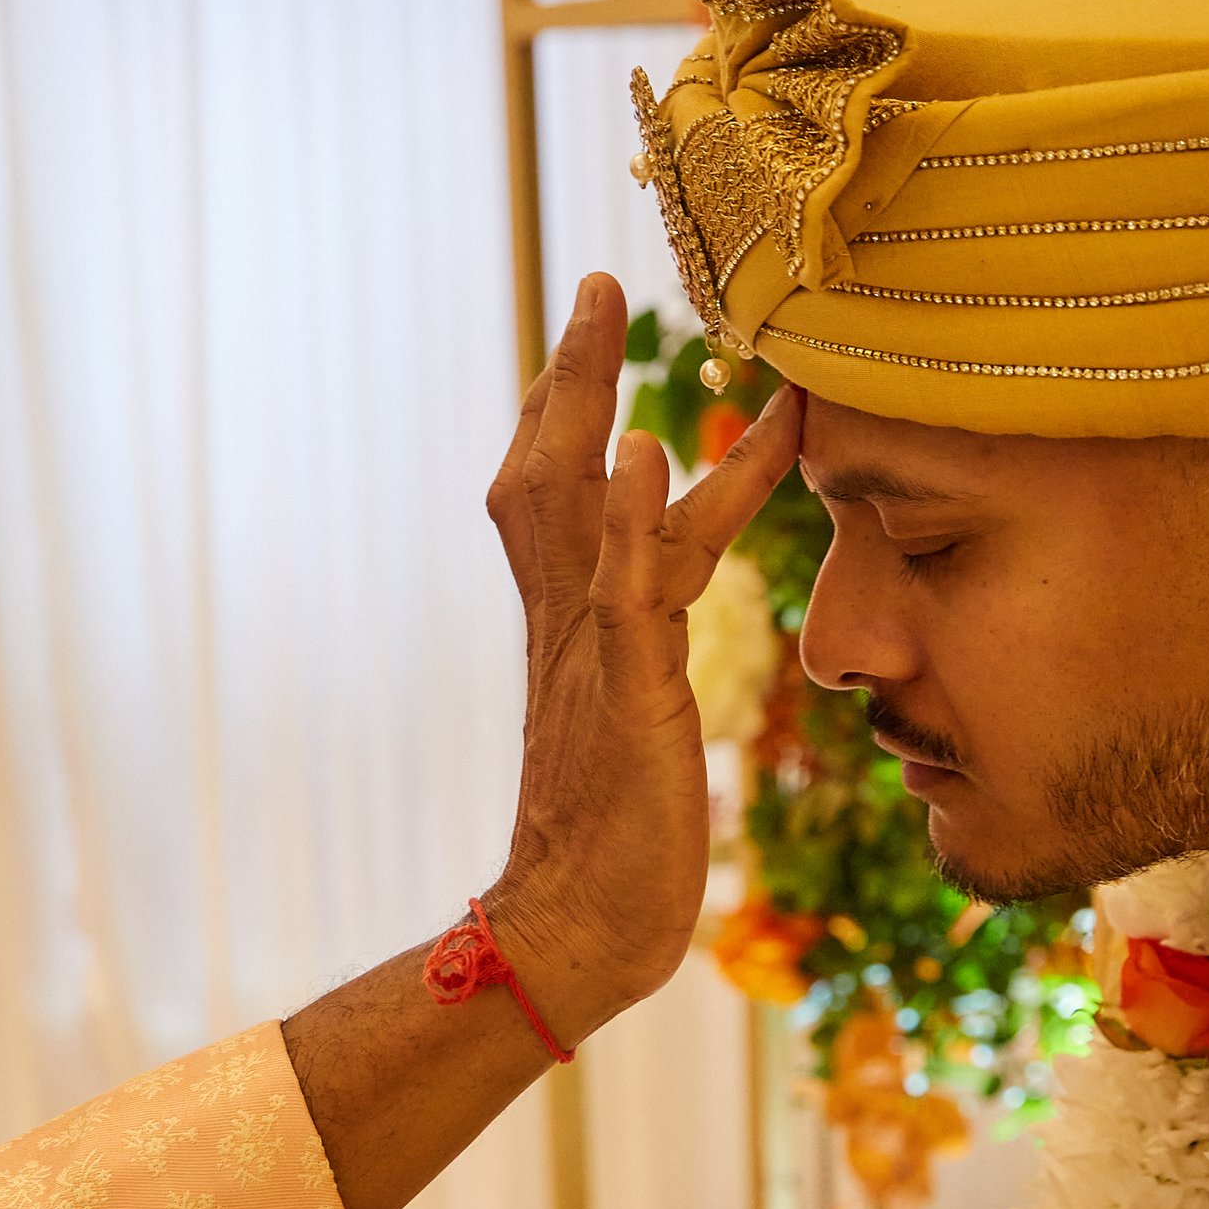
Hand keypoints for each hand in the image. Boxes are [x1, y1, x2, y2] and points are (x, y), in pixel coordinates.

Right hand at [480, 273, 800, 1047]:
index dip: (575, 405)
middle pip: (550, 469)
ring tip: (600, 312)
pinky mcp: (627, 690)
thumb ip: (643, 628)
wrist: (581, 925)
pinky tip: (644, 450)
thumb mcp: (640, 703)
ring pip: (574, 503)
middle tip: (597, 283)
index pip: (566, 491)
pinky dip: (633, 516)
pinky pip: (626, 589)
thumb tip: (658, 574)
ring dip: (587, 402)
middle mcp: (569, 619)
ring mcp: (591, 650)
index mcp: (576, 621)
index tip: (594, 328)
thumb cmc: (620, 831)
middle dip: (571, 374)